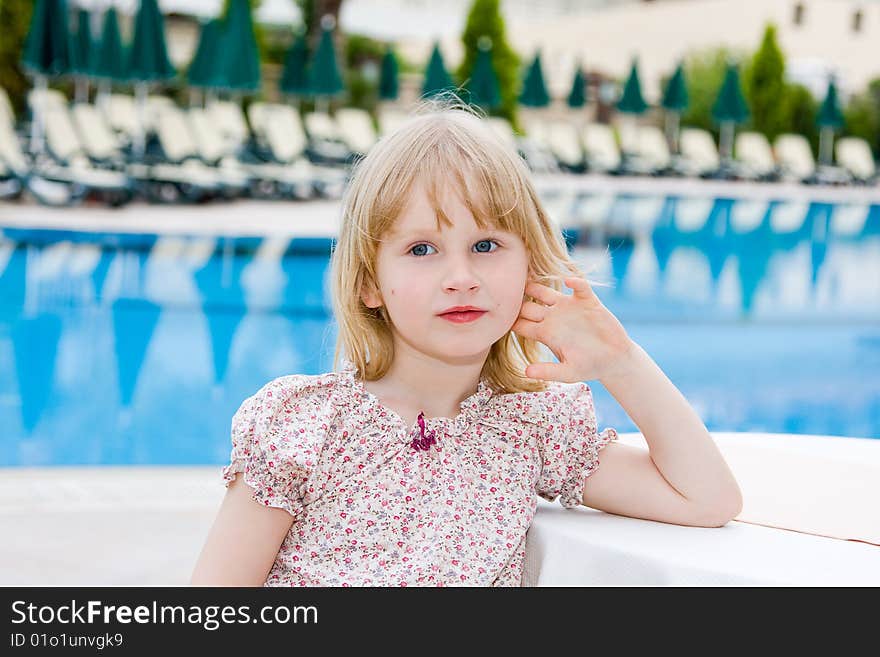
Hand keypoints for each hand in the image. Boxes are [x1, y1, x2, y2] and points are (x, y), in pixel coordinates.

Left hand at [512, 276, 635, 382]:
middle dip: (517, 300)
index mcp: (545, 334)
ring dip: (537, 285)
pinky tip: (569, 281)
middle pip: (527, 305)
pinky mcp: (587, 302)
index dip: (509, 320)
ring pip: (546, 291)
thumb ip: (548, 371)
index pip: (520, 324)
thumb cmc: (589, 367)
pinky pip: (579, 287)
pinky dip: (574, 282)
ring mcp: (569, 308)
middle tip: (505, 292)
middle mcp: (553, 318)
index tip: (500, 316)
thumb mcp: (568, 372)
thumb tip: (526, 372)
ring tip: (529, 277)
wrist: (614, 360)